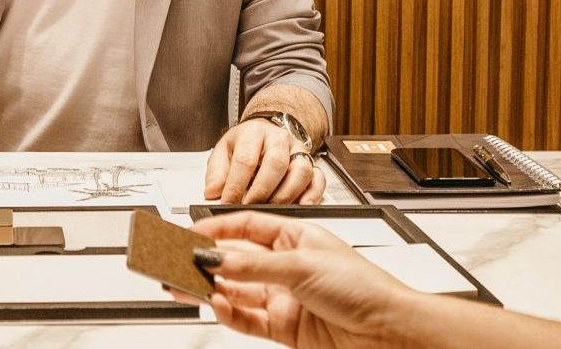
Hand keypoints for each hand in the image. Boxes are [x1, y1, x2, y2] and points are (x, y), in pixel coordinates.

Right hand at [168, 212, 427, 348]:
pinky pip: (246, 318)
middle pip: (236, 261)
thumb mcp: (302, 266)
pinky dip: (227, 313)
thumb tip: (217, 258)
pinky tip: (214, 304)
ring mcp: (284, 298)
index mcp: (296, 238)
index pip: (247, 228)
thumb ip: (254, 265)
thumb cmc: (364, 288)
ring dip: (209, 288)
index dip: (217, 229)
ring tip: (183, 285)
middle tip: (174, 261)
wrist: (387, 332)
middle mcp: (288, 267)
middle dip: (205, 262)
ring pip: (236, 291)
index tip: (189, 232)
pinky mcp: (284, 327)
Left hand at [206, 118, 324, 203]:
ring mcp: (298, 151)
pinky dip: (312, 195)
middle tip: (249, 208)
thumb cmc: (244, 146)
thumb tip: (212, 193)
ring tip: (271, 210)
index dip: (236, 184)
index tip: (227, 202)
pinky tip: (301, 206)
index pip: (246, 159)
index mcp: (254, 133)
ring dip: (285, 195)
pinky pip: (318, 179)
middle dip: (261, 191)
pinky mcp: (312, 164)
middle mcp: (279, 139)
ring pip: (300, 171)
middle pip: (276, 163)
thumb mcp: (224, 152)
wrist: (265, 133)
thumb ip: (216, 173)